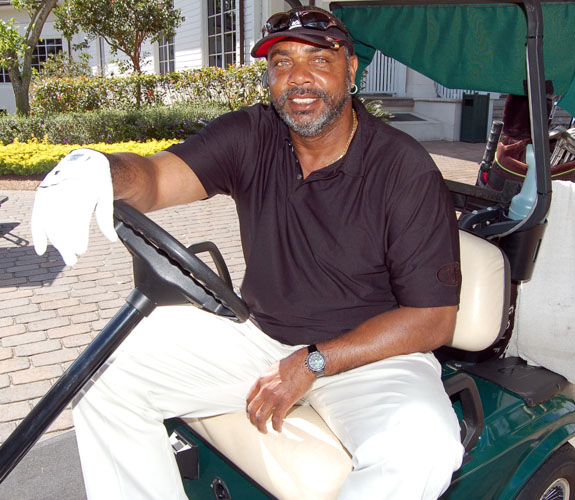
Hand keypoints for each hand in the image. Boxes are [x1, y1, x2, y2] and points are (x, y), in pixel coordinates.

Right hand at [31, 149, 116, 265]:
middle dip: (65, 244)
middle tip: (72, 261)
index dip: (77, 235)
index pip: (76, 216)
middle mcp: (62, 189)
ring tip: (66, 257)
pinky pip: (37, 215)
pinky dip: (38, 233)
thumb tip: (112, 239)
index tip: (81, 250)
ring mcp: (50, 191)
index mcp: (81, 188)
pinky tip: (41, 248)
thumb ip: (106, 218)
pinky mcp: (43, 194)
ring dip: (55, 243)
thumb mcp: (107, 197)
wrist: (86, 160)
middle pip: (60, 222)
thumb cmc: (100, 182)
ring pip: (49, 222)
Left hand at [246, 349, 314, 433]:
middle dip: (252, 420)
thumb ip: (266, 379)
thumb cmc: (291, 364)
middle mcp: (264, 389)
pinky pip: (276, 419)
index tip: (250, 413)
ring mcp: (274, 396)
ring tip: (264, 430)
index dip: (248, 409)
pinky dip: (276, 426)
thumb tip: (264, 386)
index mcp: (261, 380)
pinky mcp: (285, 402)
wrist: (304, 363)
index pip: (248, 398)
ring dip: (261, 426)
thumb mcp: (272, 369)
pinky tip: (278, 429)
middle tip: (256, 425)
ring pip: (261, 417)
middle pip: (252, 410)